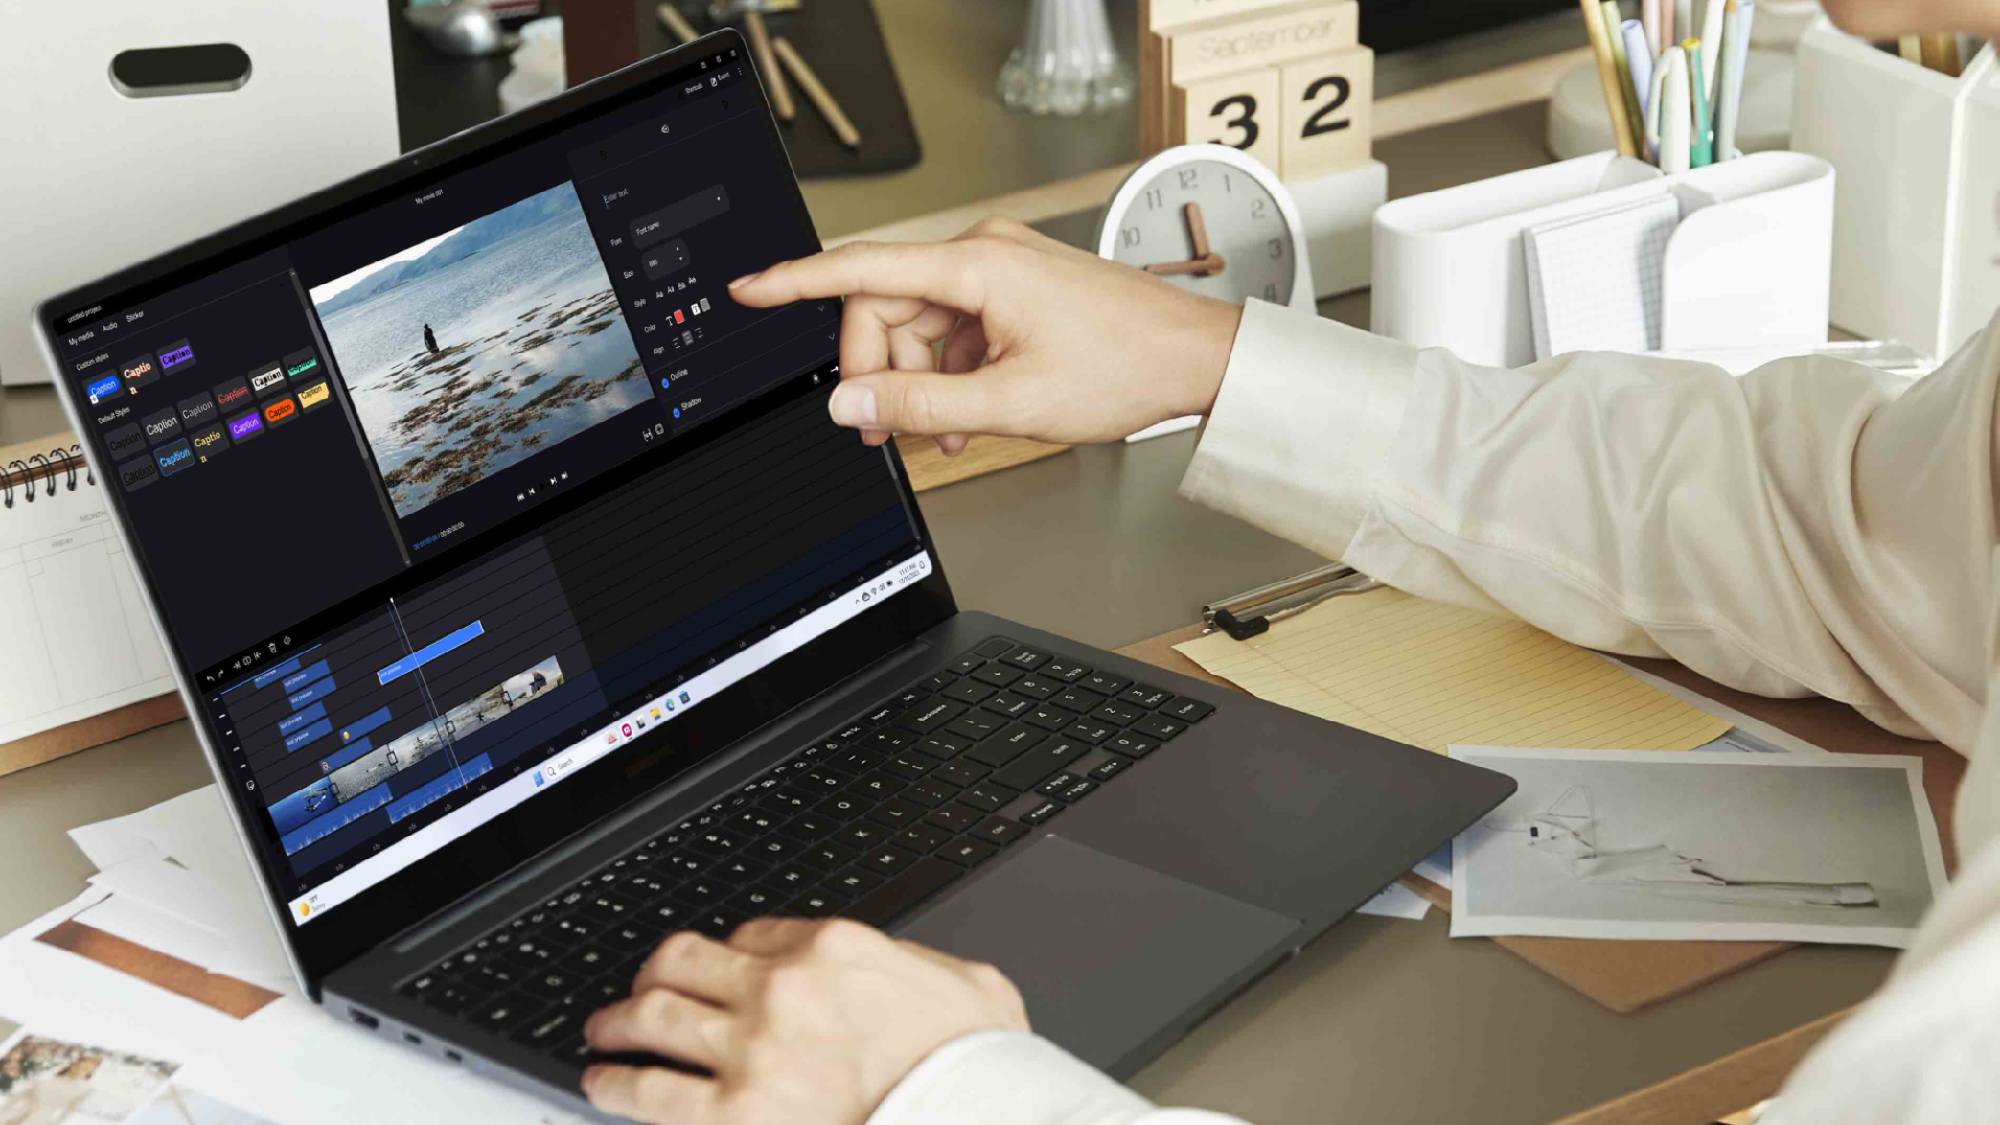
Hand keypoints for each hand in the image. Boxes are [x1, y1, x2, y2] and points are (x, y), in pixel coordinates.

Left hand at [582, 918, 1028, 1124]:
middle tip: (638, 987)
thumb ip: (913, 964)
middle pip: (683, 961)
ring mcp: (754, 1051)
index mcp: (837, 947)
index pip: (752, 934)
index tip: (718, 972)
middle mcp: (784, 987)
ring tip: (602, 1031)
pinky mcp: (735, 1115)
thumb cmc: (979, 1070)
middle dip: (652, 973)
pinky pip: (651, 1091)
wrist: (977, 1123)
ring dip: (617, 1021)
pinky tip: (601, 1083)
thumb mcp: (965, 984)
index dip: (727, 955)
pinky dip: (614, 1084)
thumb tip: (896, 969)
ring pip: (653, 1016)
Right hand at [728, 218, 1242, 451]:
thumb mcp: (1010, 404)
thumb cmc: (1125, 368)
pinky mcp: (1015, 291)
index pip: (860, 269)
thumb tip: (850, 405)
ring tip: (950, 431)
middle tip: (892, 431)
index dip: (795, 283)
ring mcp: (1001, 271)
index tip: (750, 290)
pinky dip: (952, 374)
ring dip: (921, 383)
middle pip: (887, 311)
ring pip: (920, 328)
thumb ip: (919, 406)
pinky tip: (971, 413)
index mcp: (976, 268)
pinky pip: (955, 331)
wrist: (1196, 359)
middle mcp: (983, 255)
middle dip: (881, 373)